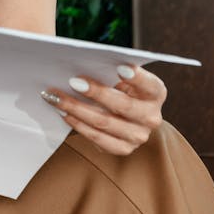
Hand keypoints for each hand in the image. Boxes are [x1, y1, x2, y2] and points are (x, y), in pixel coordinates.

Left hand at [42, 64, 165, 155]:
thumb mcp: (123, 77)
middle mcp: (152, 117)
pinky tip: (64, 114)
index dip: (136, 77)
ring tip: (57, 98)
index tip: (119, 67)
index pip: (149, 84)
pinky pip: (97, 138)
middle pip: (122, 105)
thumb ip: (112, 72)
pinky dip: (78, 125)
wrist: (127, 115)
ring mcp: (139, 136)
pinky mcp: (124, 148)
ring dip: (77, 109)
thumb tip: (85, 64)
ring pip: (105, 123)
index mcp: (156, 92)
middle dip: (96, 93)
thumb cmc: (121, 88)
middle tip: (73, 81)